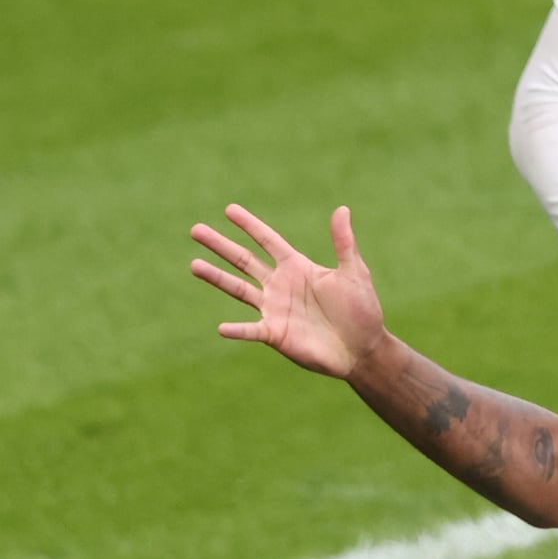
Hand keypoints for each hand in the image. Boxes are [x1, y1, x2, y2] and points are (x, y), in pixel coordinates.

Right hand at [190, 204, 384, 378]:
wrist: (363, 349)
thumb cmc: (362, 310)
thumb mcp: (354, 273)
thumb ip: (344, 243)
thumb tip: (342, 209)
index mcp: (297, 267)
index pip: (267, 241)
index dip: (249, 225)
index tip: (229, 209)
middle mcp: (280, 285)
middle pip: (244, 261)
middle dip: (220, 245)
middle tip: (195, 229)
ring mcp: (275, 310)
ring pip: (239, 289)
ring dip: (216, 277)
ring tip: (194, 264)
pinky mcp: (276, 334)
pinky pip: (251, 330)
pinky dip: (237, 329)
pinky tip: (221, 327)